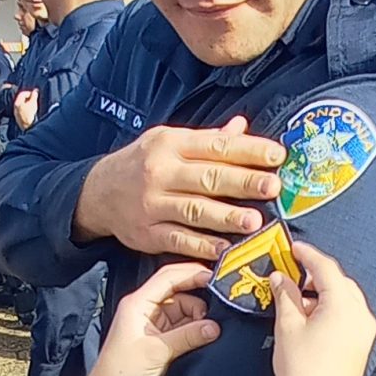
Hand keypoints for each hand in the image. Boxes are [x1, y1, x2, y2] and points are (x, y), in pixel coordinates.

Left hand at [14, 89, 38, 128]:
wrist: (28, 127)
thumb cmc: (30, 114)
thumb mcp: (33, 103)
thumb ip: (34, 96)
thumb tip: (35, 90)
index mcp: (17, 102)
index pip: (22, 94)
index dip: (29, 93)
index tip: (35, 94)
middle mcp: (15, 107)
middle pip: (21, 100)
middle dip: (28, 98)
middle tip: (35, 99)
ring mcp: (16, 113)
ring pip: (22, 105)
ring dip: (27, 104)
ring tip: (34, 105)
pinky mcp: (19, 119)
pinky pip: (22, 111)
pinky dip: (26, 109)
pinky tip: (31, 112)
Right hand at [75, 115, 284, 261]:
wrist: (97, 192)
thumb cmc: (142, 163)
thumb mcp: (169, 141)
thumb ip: (207, 139)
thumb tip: (242, 126)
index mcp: (172, 144)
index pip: (216, 145)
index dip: (249, 150)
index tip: (277, 155)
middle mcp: (161, 172)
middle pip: (208, 177)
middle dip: (243, 182)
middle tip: (273, 187)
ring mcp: (153, 204)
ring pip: (194, 210)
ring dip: (226, 217)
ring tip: (254, 222)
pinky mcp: (147, 233)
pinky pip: (178, 240)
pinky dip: (201, 246)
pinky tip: (224, 249)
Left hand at [88, 262, 219, 375]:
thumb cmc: (121, 373)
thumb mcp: (157, 351)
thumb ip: (188, 335)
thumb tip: (214, 326)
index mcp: (138, 303)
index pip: (168, 277)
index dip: (192, 273)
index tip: (215, 277)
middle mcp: (146, 309)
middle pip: (179, 292)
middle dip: (199, 297)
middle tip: (219, 306)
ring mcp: (154, 324)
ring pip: (184, 310)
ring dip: (199, 317)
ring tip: (210, 329)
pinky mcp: (162, 340)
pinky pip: (184, 327)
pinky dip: (195, 330)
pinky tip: (205, 335)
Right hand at [269, 242, 375, 375]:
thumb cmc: (302, 371)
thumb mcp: (287, 326)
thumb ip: (286, 296)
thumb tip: (281, 279)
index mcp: (344, 303)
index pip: (326, 267)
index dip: (307, 255)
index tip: (293, 248)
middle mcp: (361, 313)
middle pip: (338, 282)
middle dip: (315, 275)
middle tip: (291, 273)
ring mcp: (364, 330)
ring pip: (344, 299)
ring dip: (322, 293)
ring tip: (296, 299)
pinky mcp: (362, 345)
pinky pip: (347, 316)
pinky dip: (330, 309)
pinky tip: (309, 317)